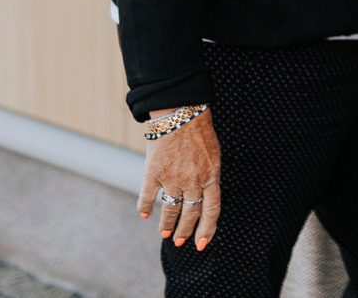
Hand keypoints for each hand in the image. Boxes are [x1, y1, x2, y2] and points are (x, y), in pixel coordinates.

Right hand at [137, 110, 220, 251]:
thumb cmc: (200, 133)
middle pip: (190, 213)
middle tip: (180, 241)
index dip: (206, 230)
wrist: (181, 113)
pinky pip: (148, 196)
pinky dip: (144, 207)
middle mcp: (193, 181)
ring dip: (167, 224)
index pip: (212, 210)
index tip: (200, 244)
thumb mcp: (213, 156)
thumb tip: (204, 196)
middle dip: (185, 230)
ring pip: (170, 209)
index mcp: (212, 176)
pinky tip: (144, 215)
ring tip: (165, 234)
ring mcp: (172, 178)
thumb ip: (209, 176)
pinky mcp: (154, 172)